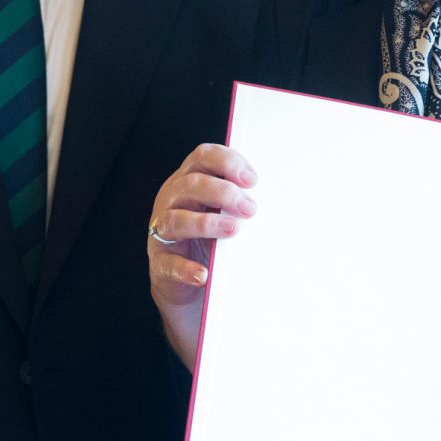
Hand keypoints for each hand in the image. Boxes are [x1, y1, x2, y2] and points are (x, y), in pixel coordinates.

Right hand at [147, 143, 258, 370]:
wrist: (186, 284)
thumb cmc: (211, 240)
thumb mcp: (224, 215)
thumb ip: (241, 203)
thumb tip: (280, 200)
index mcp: (190, 181)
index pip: (203, 157)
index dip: (227, 163)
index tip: (252, 179)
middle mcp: (172, 200)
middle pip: (191, 185)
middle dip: (223, 193)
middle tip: (250, 208)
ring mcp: (161, 231)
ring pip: (176, 220)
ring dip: (206, 224)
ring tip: (232, 230)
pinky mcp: (160, 263)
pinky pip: (170, 263)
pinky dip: (187, 268)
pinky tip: (204, 274)